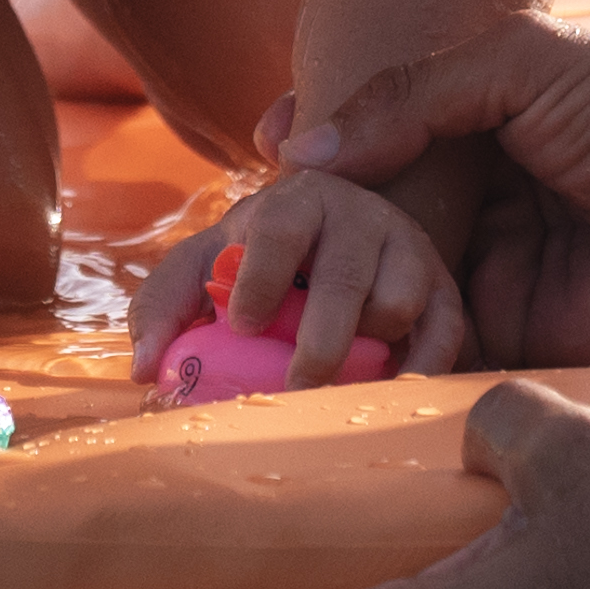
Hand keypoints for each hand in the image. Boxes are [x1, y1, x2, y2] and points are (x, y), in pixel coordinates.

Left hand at [130, 163, 471, 387]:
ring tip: (339, 373)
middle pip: (343, 278)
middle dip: (320, 339)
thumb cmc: (259, 261)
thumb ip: (165, 305)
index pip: (278, 229)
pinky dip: (420, 368)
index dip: (261, 277)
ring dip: (367, 350)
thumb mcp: (206, 264)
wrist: (340, 237)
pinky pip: (445, 335)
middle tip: (295, 384)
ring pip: (396, 306)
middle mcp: (358, 214)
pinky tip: (388, 387)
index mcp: (294, 200)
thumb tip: (144, 369)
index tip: (244, 323)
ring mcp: (407, 248)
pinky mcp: (444, 288)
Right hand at [267, 24, 589, 368]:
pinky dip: (384, 355)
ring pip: (388, 288)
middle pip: (371, 217)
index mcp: (481, 122)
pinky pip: (431, 352)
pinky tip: (319, 351)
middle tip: (235, 242)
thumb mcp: (528, 67)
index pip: (378, 134)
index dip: (317, 147)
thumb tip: (306, 148)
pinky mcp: (512, 343)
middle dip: (307, 230)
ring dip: (332, 296)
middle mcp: (479, 198)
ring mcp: (492, 273)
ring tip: (255, 302)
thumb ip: (416, 94)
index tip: (256, 149)